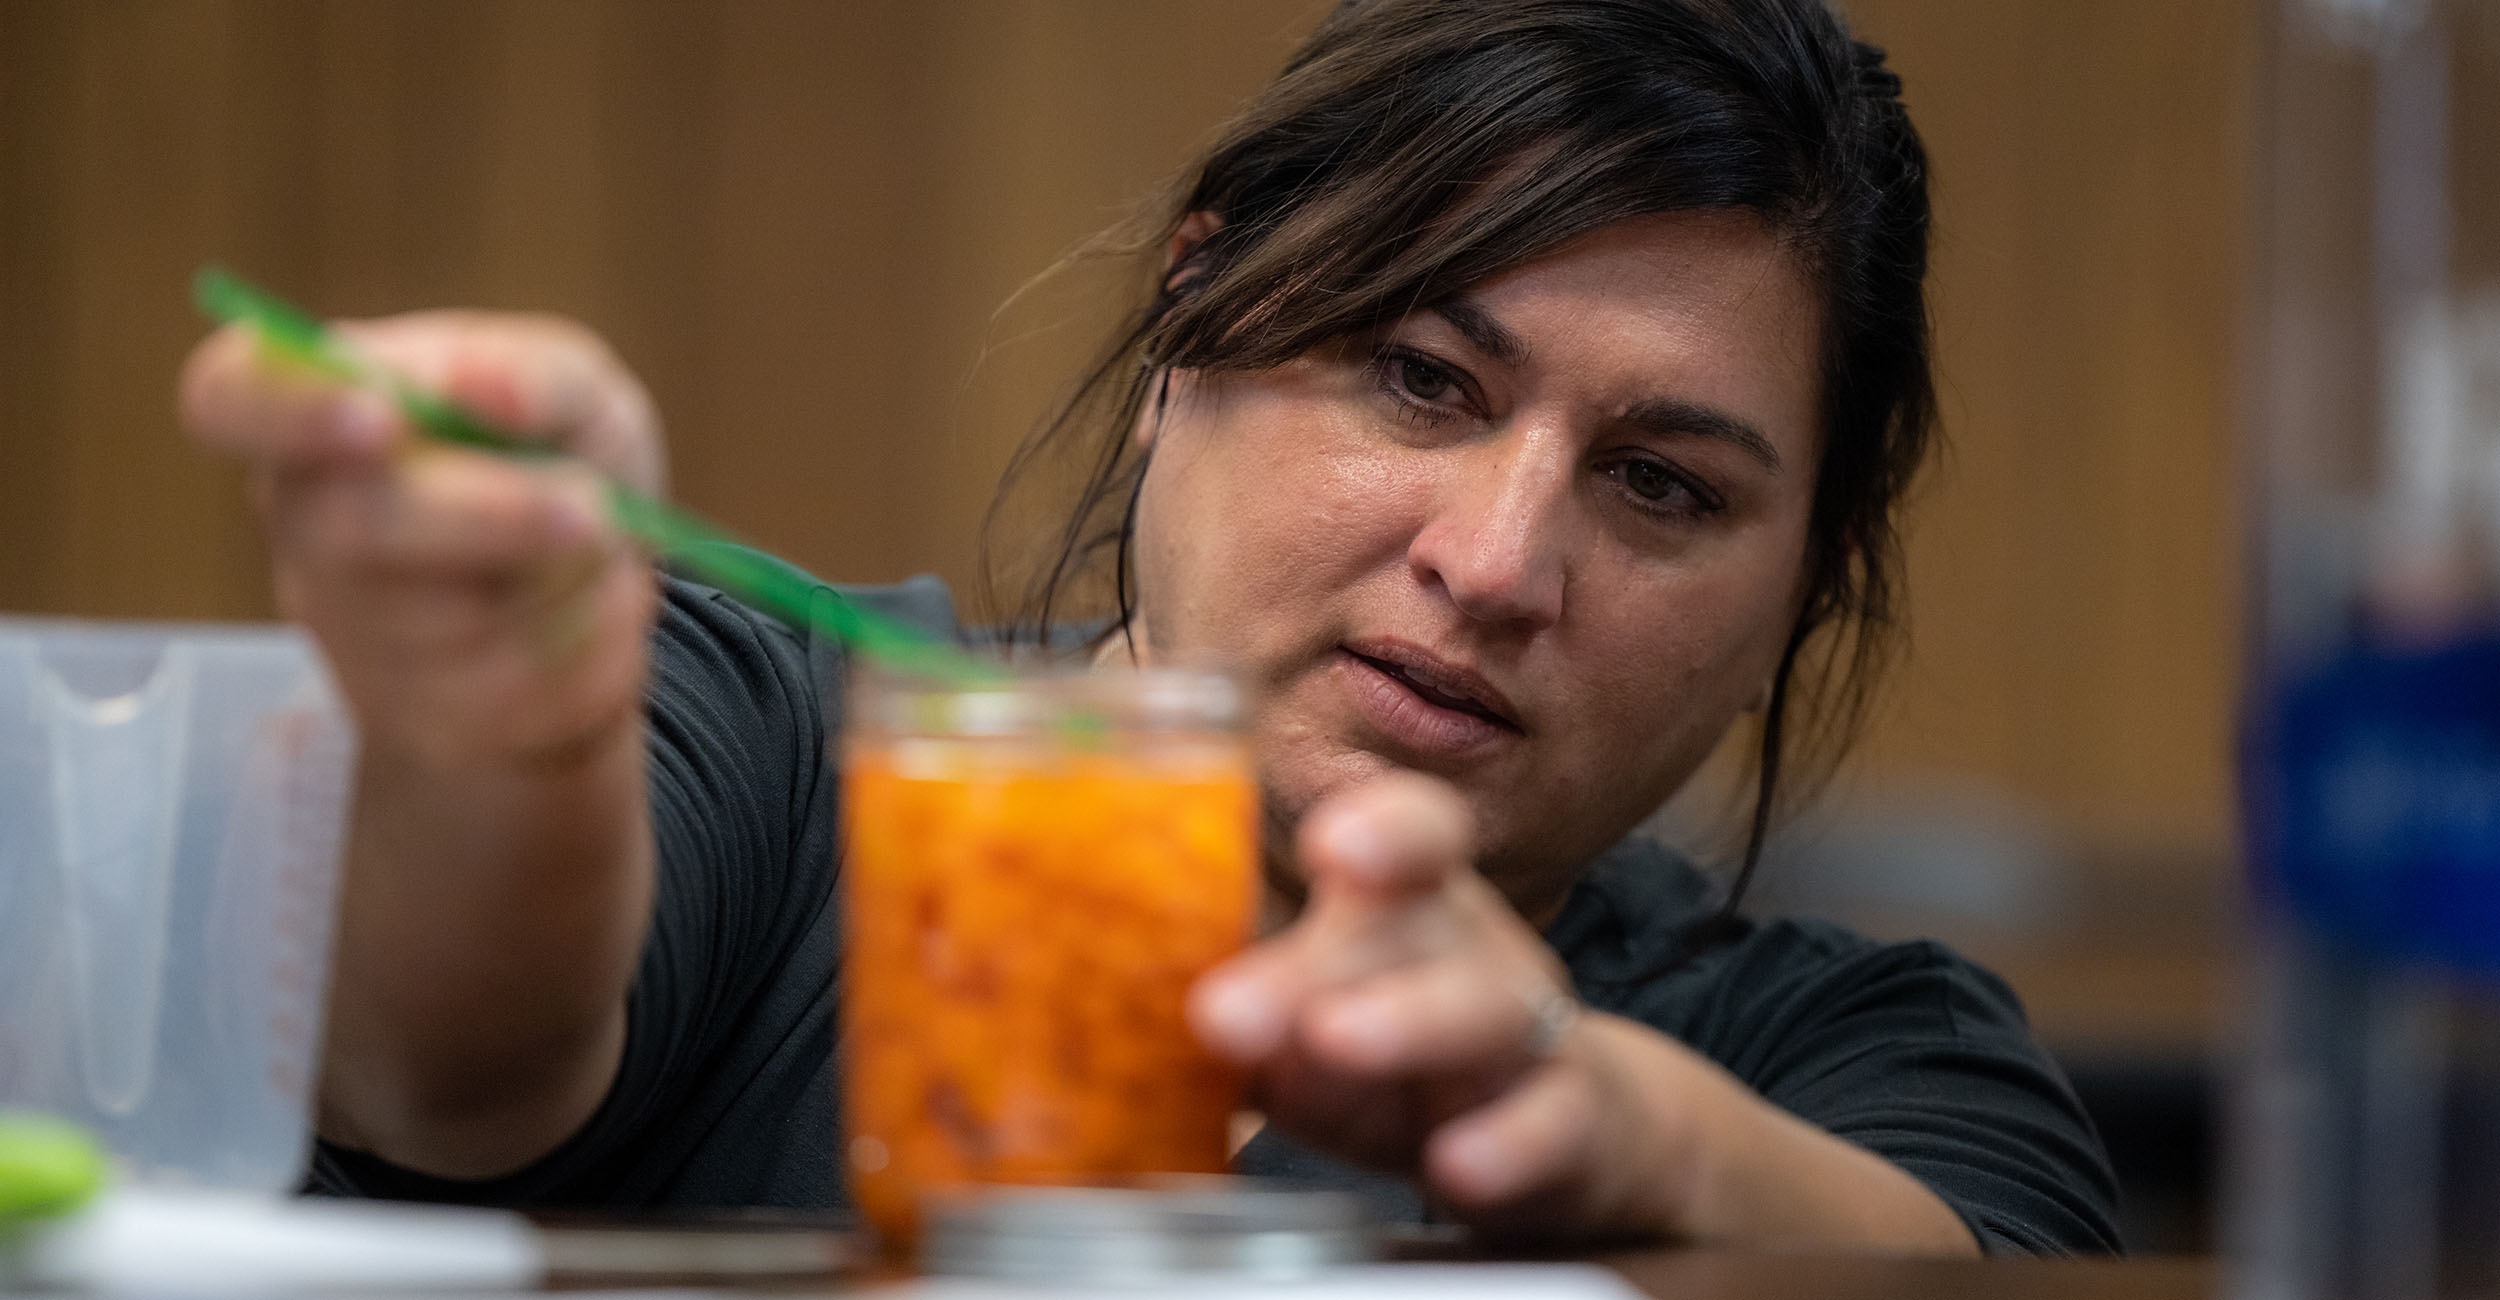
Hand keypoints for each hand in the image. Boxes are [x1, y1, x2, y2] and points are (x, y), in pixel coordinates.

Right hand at [179, 311, 663, 770]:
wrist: (605, 593)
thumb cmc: (561, 459)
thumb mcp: (575, 390)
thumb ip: (531, 374)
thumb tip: (480, 385)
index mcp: (322, 415)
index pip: (230, 399)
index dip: (287, 411)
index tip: (381, 420)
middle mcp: (309, 524)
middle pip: (345, 529)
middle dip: (488, 517)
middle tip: (590, 507)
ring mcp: (352, 635)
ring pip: (444, 623)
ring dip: (560, 584)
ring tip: (597, 551)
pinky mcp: (422, 721)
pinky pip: (507, 692)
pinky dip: (585, 645)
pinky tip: (592, 614)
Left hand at [1186, 772, 1682, 1238]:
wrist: (1558, 1131)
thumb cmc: (1403, 1053)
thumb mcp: (1316, 1015)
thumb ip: (1243, 1011)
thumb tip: (1120, 1012)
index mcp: (1408, 902)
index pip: (1413, 829)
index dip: (1380, 824)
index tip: (1328, 842)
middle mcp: (1473, 947)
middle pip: (1422, 919)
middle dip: (1330, 953)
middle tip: (1234, 1006)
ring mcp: (1527, 1029)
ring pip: (1486, 1009)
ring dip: (1408, 1023)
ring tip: (1336, 1043)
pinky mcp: (1569, 1118)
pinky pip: (1548, 1122)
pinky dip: (1506, 1143)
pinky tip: (1458, 1163)